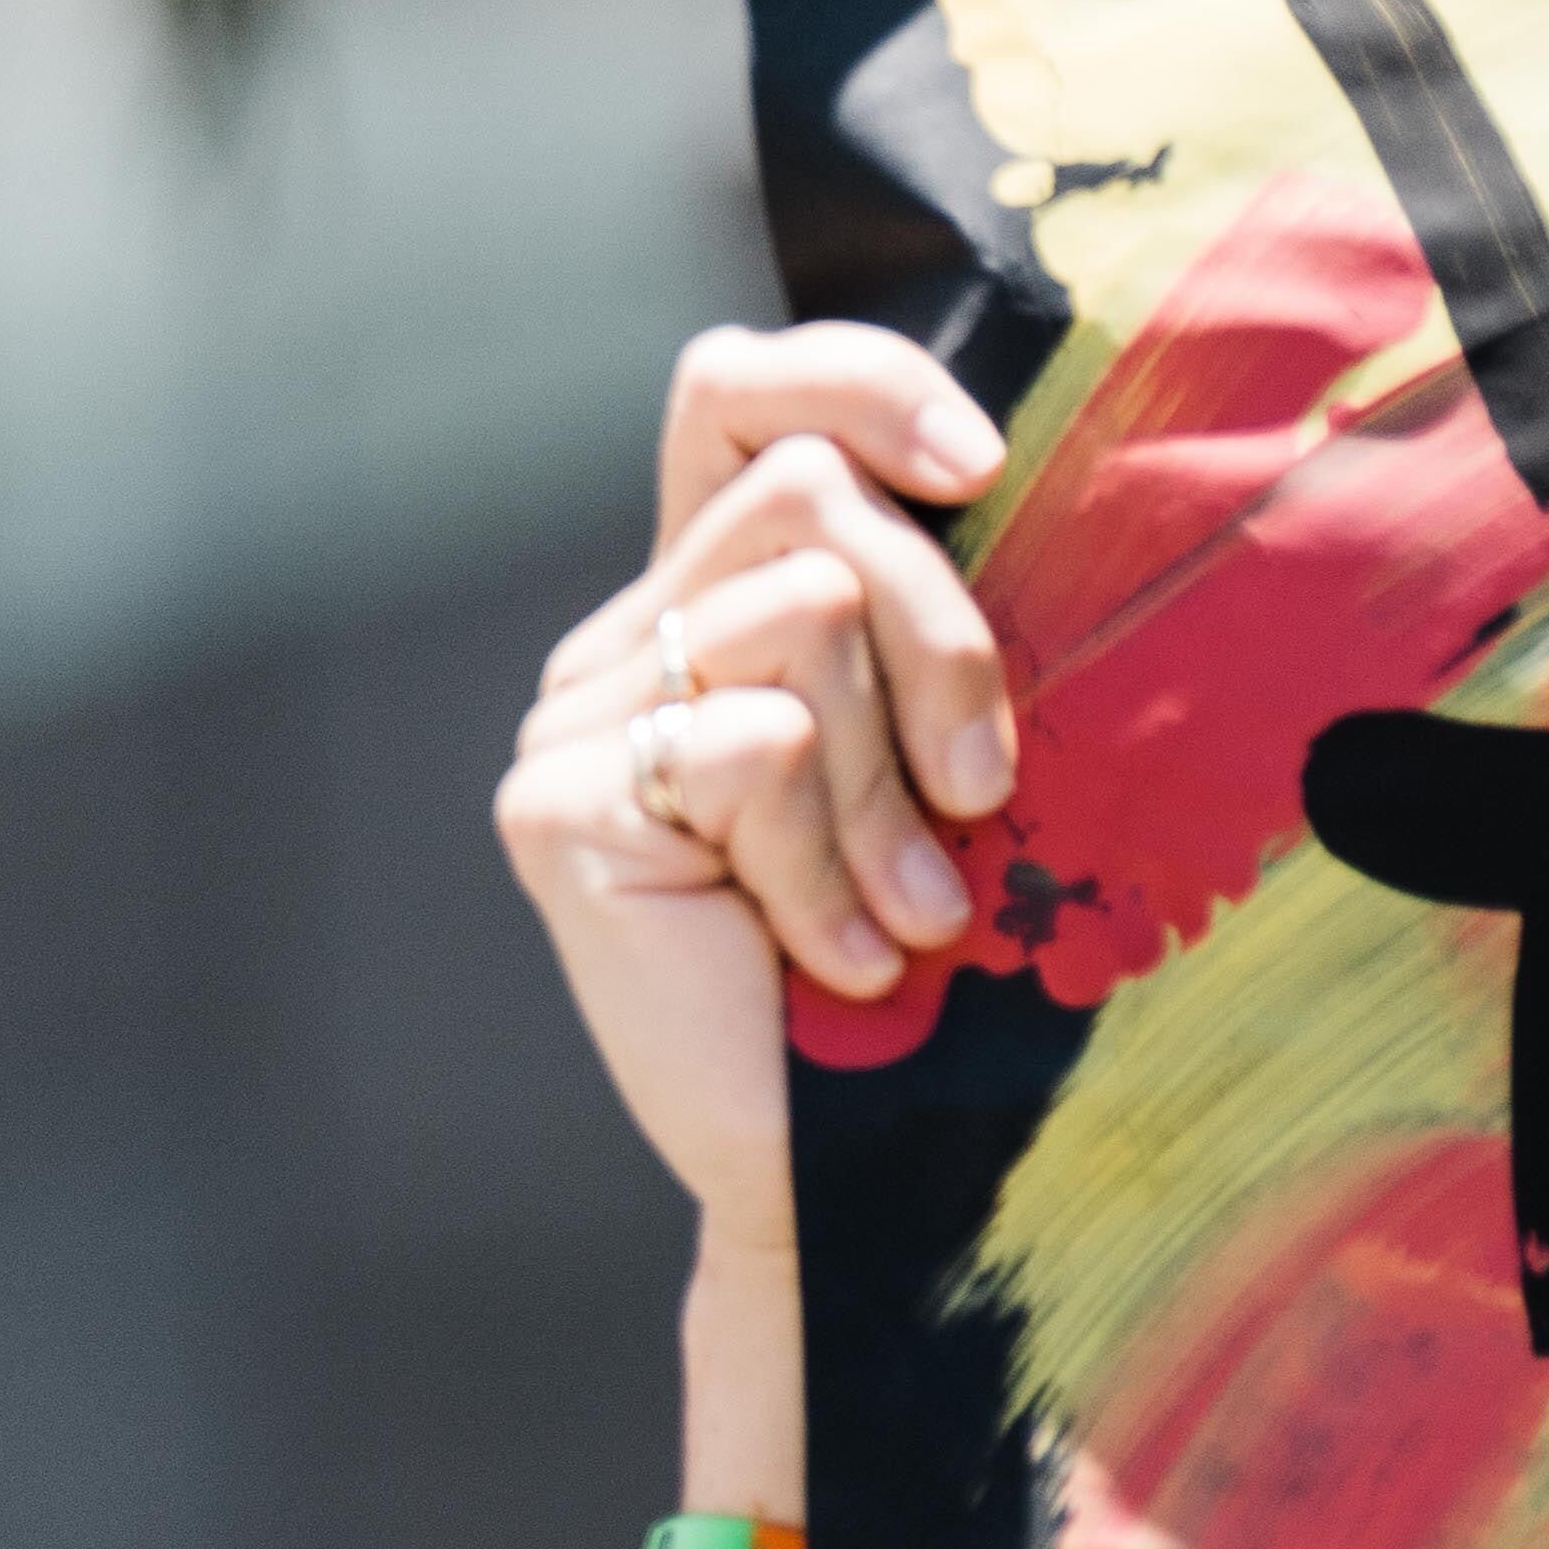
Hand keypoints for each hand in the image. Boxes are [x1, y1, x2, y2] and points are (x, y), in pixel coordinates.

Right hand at [489, 323, 1028, 1259]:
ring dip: (894, 790)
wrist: (852, 1167)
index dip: (858, 381)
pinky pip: (751, 747)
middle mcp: (626, 640)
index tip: (982, 467)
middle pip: (810, 498)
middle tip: (986, 795)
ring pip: (800, 613)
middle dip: (945, 642)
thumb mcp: (951, 762)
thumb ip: (931, 624)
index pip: (738, 395)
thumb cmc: (930, 970)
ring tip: (908, 916)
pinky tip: (838, 961)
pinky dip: (831, 866)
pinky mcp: (561, 807)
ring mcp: (574, 721)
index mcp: (714, 602)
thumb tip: (987, 474)